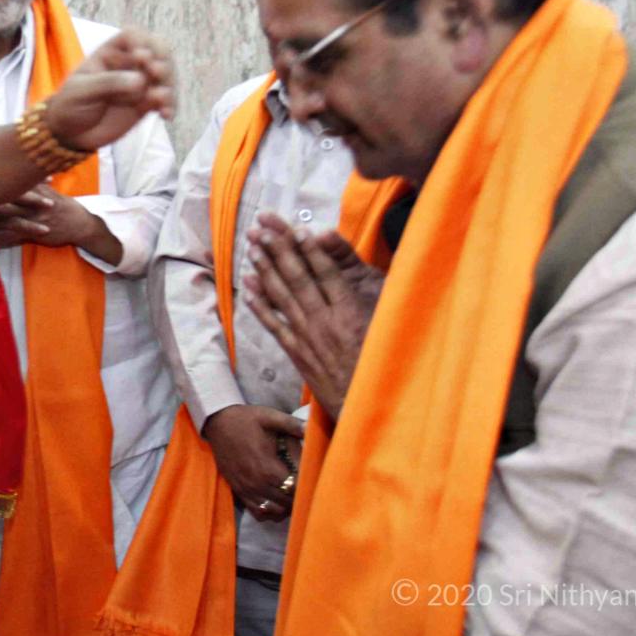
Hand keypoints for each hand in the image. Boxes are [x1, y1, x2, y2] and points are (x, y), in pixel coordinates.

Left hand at [0, 186, 110, 252]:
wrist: (81, 223)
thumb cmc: (64, 205)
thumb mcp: (48, 189)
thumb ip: (33, 181)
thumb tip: (19, 166)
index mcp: (32, 189)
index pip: (9, 183)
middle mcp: (31, 202)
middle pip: (4, 197)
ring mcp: (32, 218)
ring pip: (6, 217)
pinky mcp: (33, 233)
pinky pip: (13, 236)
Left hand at [42, 28, 173, 152]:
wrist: (70, 133)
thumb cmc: (70, 104)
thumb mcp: (82, 91)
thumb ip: (108, 83)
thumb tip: (140, 80)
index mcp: (110, 52)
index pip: (133, 35)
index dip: (142, 42)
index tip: (141, 57)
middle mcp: (129, 64)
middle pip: (157, 50)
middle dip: (163, 59)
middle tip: (156, 73)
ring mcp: (140, 83)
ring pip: (165, 75)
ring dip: (169, 84)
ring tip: (161, 100)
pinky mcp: (146, 104)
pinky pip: (164, 100)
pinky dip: (169, 105)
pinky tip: (166, 115)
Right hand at [204, 404, 303, 521]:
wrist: (217, 423)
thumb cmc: (246, 420)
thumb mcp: (269, 416)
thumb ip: (291, 424)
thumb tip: (311, 428)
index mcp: (266, 466)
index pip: (293, 488)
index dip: (305, 487)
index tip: (311, 478)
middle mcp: (256, 482)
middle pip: (285, 503)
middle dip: (298, 497)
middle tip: (305, 486)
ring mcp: (246, 489)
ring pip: (273, 512)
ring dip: (285, 506)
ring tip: (291, 494)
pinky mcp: (238, 491)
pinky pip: (257, 512)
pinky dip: (269, 511)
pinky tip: (274, 500)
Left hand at [241, 214, 381, 422]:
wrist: (363, 408)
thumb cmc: (383, 366)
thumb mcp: (388, 329)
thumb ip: (380, 301)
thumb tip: (374, 270)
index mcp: (350, 315)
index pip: (328, 275)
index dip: (313, 250)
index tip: (300, 229)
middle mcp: (324, 324)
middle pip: (299, 279)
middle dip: (280, 250)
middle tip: (265, 227)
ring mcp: (307, 338)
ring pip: (282, 297)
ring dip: (265, 269)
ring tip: (253, 246)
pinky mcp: (297, 352)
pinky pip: (274, 324)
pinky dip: (259, 303)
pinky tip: (248, 285)